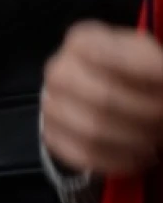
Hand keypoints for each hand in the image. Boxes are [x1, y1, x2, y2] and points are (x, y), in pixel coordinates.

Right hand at [42, 21, 162, 175]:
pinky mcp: (52, 134)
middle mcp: (59, 70)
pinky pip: (84, 155)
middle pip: (103, 99)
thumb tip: (158, 78)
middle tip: (162, 118)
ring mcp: (51, 103)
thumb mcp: (144, 56)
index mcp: (81, 41)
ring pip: (93, 132)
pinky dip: (118, 161)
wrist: (101, 91)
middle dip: (144, 115)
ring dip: (134, 141)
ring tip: (152, 139)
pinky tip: (136, 155)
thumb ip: (152, 65)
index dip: (144, 76)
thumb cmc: (129, 73)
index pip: (107, 55)